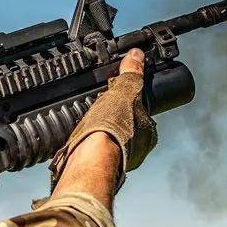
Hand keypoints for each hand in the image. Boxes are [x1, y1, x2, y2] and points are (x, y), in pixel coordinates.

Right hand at [49, 48, 157, 192]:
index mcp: (148, 134)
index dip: (127, 103)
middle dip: (111, 118)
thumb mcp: (123, 93)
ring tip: (85, 125)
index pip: (141, 113)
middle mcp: (136, 152)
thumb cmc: (110, 130)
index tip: (114, 98)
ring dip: (97, 133)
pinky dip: (84, 145)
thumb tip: (137, 56)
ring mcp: (116, 163)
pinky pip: (91, 152)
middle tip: (98, 110)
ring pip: (107, 141)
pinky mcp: (95, 170)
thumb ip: (131, 75)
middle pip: (124, 127)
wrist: (87, 162)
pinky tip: (78, 139)